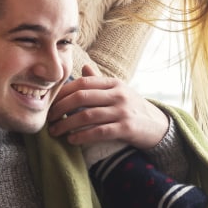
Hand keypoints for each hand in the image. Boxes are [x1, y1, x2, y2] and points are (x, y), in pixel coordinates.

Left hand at [47, 65, 169, 149]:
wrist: (159, 126)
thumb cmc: (134, 108)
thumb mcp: (120, 91)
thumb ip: (101, 81)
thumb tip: (85, 66)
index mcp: (113, 83)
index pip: (82, 82)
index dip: (63, 92)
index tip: (49, 102)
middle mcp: (118, 94)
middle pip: (81, 97)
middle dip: (60, 108)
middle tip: (49, 118)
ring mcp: (123, 111)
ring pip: (87, 116)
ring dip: (67, 125)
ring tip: (55, 132)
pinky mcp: (126, 128)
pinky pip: (99, 132)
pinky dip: (82, 136)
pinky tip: (72, 140)